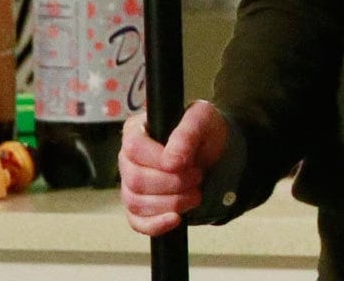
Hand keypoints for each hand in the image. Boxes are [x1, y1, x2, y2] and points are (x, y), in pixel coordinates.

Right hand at [118, 100, 228, 235]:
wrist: (215, 151)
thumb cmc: (204, 130)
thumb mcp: (202, 119)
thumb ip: (187, 133)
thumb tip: (171, 160)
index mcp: (137, 130)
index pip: (133, 148)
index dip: (158, 159)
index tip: (186, 163)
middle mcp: (128, 158)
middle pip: (135, 180)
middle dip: (172, 184)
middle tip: (197, 177)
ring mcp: (131, 184)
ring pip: (136, 203)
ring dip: (171, 203)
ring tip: (195, 193)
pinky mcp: (140, 206)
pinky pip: (137, 223)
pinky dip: (156, 225)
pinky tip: (176, 219)